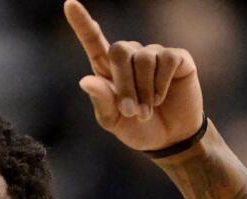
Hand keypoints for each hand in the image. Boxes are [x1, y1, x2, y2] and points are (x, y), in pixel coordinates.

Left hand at [64, 0, 203, 151]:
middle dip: (124, 84)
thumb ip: (101, 102)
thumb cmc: (138, 129)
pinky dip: (161, 83)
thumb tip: (85, 80)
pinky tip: (161, 97)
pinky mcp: (176, 58)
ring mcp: (154, 54)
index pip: (93, 41)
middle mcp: (130, 56)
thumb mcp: (114, 122)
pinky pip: (166, 60)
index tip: (69, 4)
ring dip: (144, 89)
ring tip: (147, 110)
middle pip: (119, 51)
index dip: (81, 23)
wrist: (170, 138)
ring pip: (143, 58)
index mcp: (108, 70)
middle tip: (132, 111)